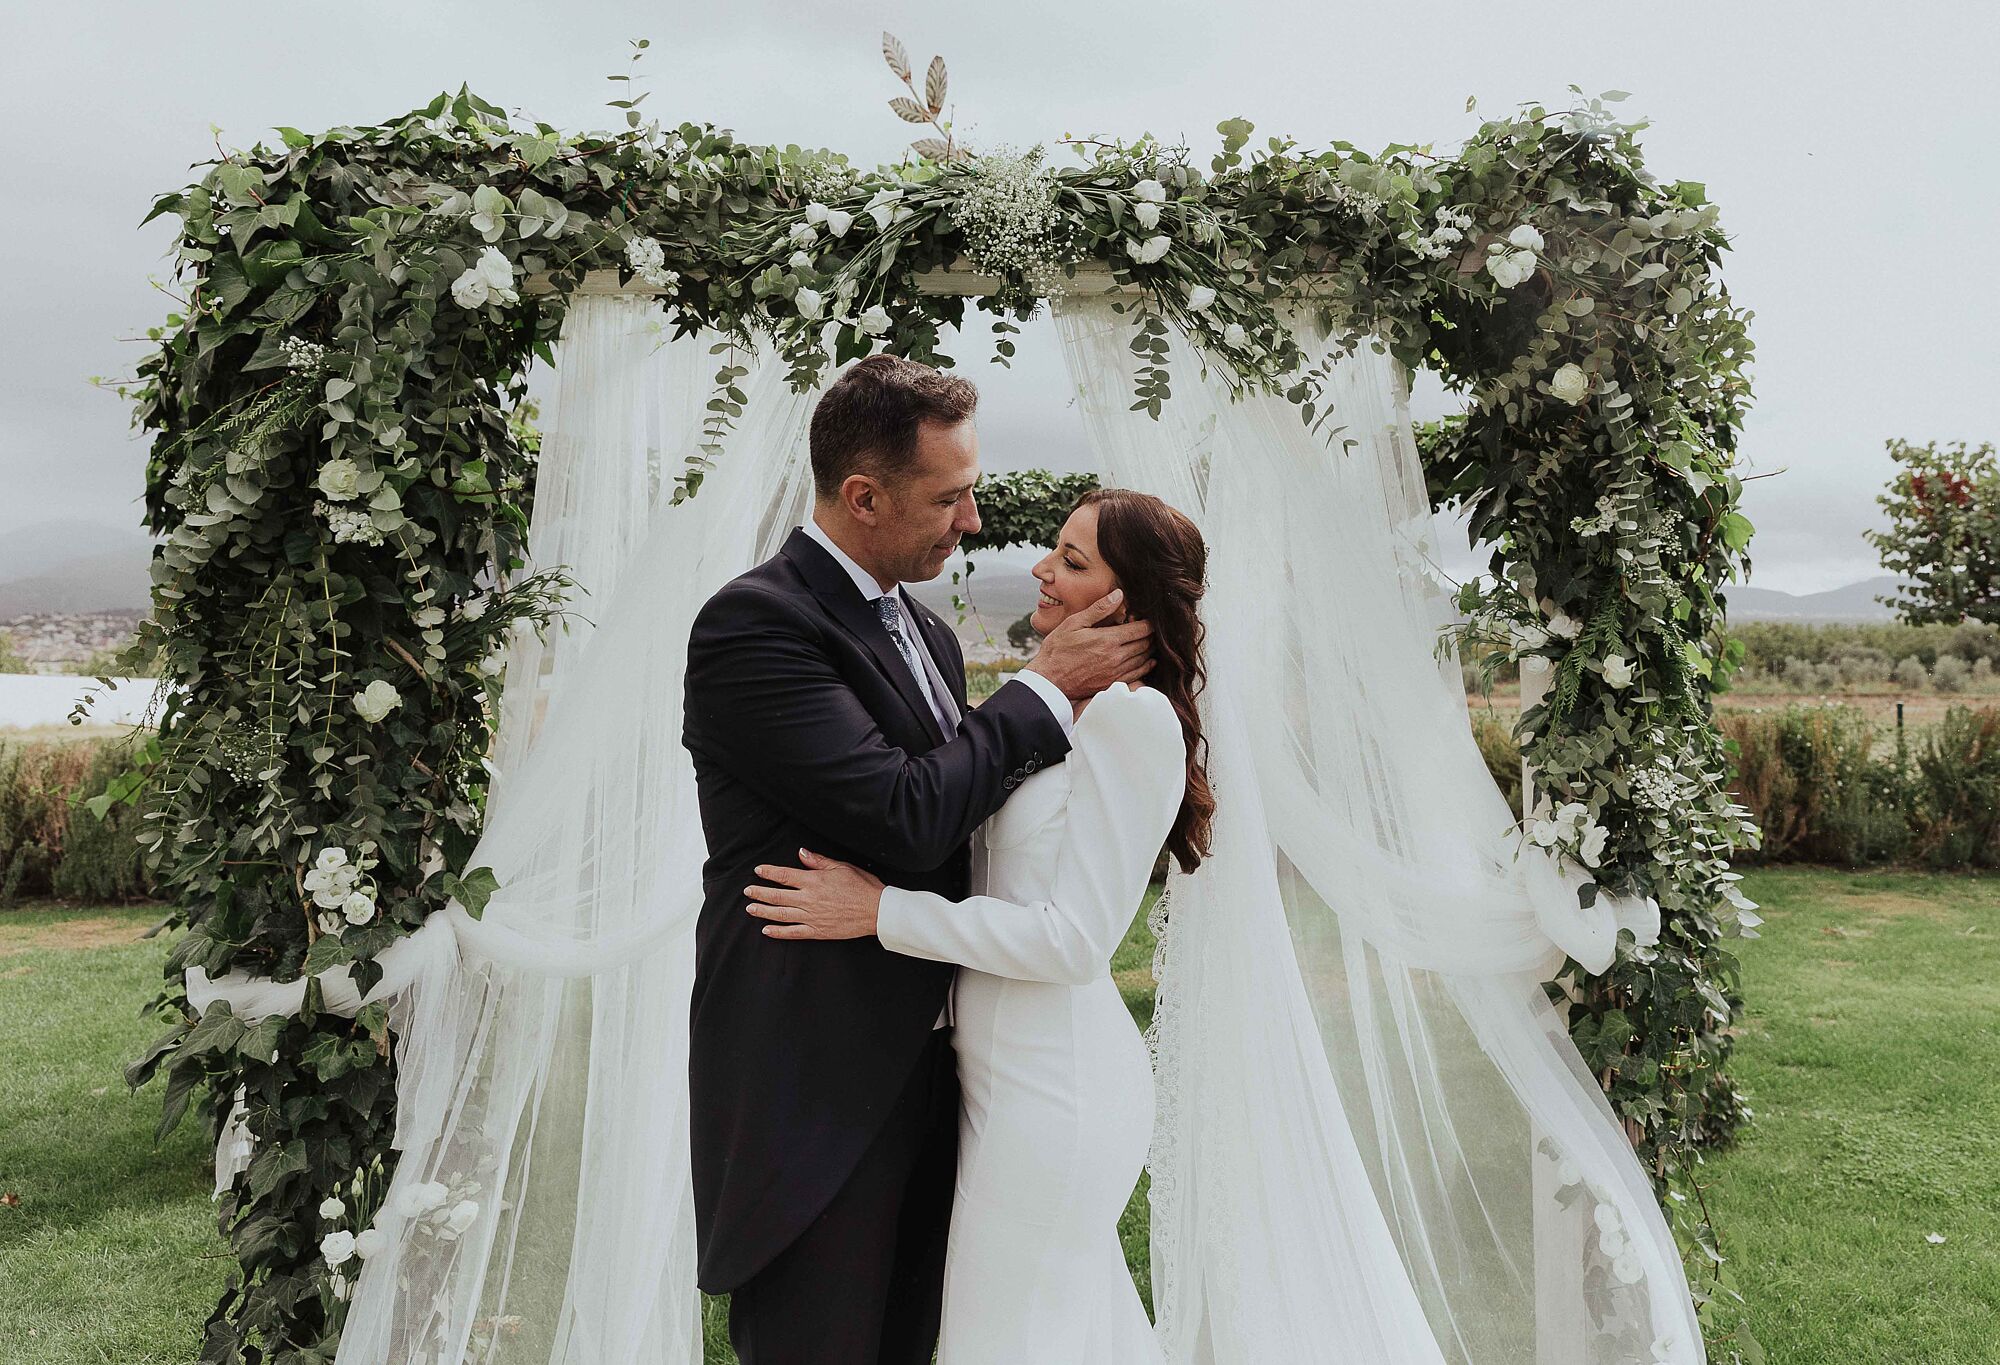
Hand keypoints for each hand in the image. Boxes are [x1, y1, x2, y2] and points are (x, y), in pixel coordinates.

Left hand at [745, 848, 885, 940]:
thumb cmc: (862, 886)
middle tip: (748, 891)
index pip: (785, 876)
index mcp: (814, 881)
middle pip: (777, 896)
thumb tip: (801, 853)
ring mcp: (812, 916)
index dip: (769, 873)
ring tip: (750, 909)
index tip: (758, 871)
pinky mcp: (817, 931)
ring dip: (763, 911)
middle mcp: (809, 899)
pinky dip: (778, 932)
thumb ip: (818, 861)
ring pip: (781, 914)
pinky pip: (793, 932)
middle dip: (760, 893)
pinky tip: (767, 930)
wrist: (876, 911)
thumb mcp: (841, 867)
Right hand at [1026, 589, 1155, 699]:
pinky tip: (1148, 661)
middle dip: (1150, 635)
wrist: (1049, 680)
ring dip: (1149, 649)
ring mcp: (1115, 673)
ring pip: (1143, 659)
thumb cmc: (1057, 649)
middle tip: (1148, 628)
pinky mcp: (1112, 684)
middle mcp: (1116, 657)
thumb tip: (1119, 595)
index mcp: (1108, 640)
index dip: (1147, 622)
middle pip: (1145, 644)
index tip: (1146, 618)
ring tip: (1148, 641)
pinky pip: (1138, 674)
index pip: (1140, 629)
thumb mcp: (1074, 623)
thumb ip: (1099, 609)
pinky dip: (1146, 666)